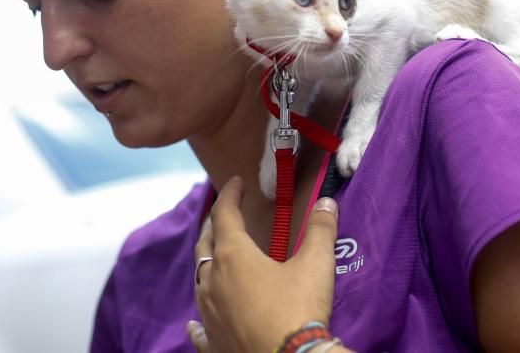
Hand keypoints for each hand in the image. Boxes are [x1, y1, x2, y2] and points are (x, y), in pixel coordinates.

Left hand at [188, 176, 338, 352]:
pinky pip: (198, 328)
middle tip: (224, 215)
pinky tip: (193, 323)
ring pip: (199, 282)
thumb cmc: (299, 309)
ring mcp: (208, 315)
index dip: (230, 195)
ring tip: (214, 259)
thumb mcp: (316, 265)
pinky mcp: (212, 344)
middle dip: (214, 225)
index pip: (225, 215)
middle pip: (205, 244)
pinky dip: (197, 320)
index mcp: (233, 257)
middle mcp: (212, 282)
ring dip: (206, 265)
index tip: (236, 183)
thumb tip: (327, 203)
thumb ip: (320, 230)